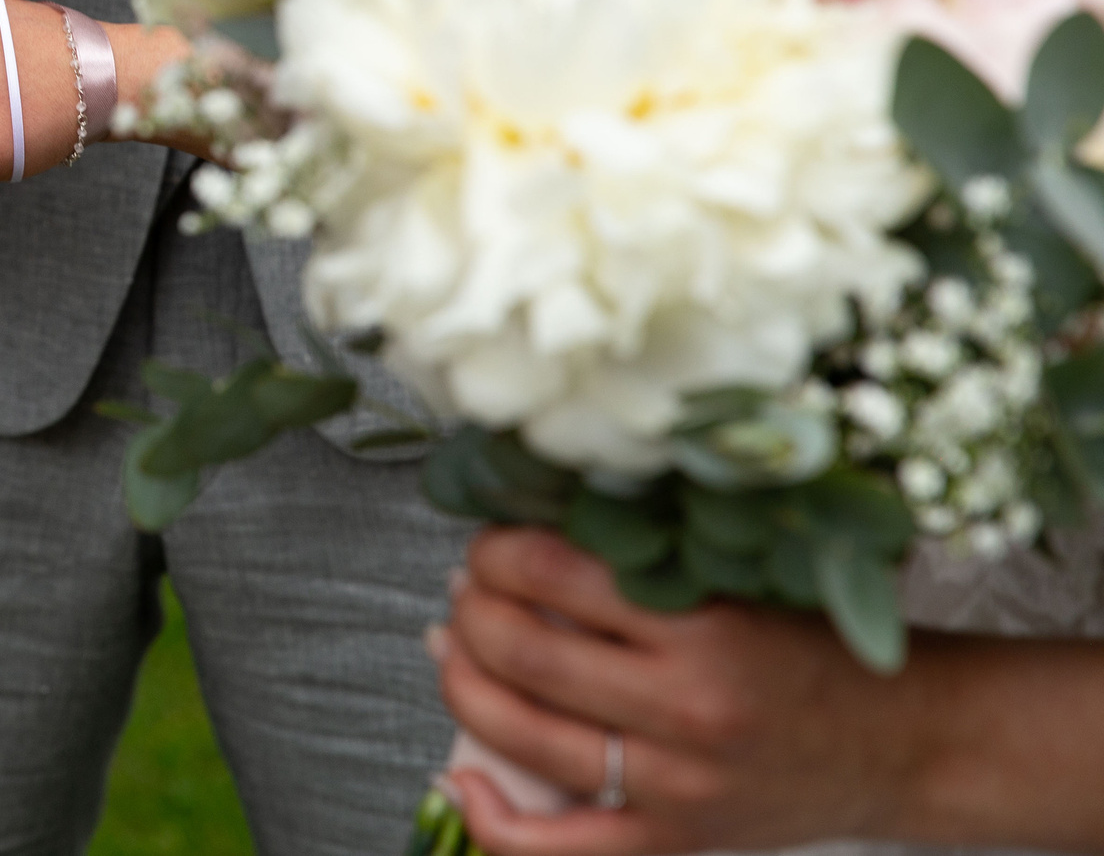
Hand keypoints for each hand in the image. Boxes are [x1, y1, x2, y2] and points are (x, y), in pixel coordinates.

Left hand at [435, 528, 925, 854]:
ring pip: (522, 735)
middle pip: (524, 653)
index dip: (497, 549)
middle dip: (471, 609)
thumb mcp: (740, 584)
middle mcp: (687, 710)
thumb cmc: (815, 651)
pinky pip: (555, 848)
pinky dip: (490, 814)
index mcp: (705, 629)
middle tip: (466, 588)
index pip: (555, 574)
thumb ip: (647, 564)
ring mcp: (675, 786)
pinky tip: (459, 769)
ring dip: (462, 681)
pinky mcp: (673, 841)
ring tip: (453, 644)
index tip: (490, 541)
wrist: (905, 745)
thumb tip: (529, 533)